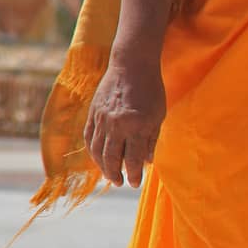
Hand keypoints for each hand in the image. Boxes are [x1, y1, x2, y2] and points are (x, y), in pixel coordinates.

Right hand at [83, 55, 166, 188]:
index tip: (136, 183)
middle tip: (121, 183)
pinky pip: (89, 138)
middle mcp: (116, 125)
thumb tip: (147, 162)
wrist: (132, 64)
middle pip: (112, 159)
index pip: (132, 159)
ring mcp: (101, 119)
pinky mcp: (93, 113)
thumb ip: (151, 140)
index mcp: (136, 126)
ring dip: (103, 167)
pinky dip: (93, 152)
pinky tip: (99, 159)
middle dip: (116, 175)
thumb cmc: (151, 90)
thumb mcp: (158, 116)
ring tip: (110, 175)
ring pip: (97, 151)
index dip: (134, 175)